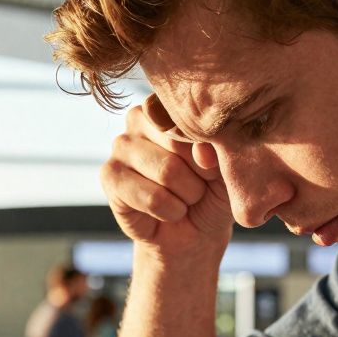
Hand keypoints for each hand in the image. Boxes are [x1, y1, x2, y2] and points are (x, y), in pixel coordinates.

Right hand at [101, 94, 232, 260]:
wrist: (194, 232)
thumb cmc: (212, 191)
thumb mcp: (228, 168)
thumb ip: (220, 152)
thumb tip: (202, 152)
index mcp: (170, 104)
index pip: (194, 119)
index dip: (211, 151)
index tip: (214, 166)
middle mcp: (140, 117)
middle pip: (180, 143)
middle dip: (200, 176)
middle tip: (198, 186)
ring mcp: (120, 145)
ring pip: (167, 172)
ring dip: (188, 197)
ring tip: (184, 199)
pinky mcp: (109, 176)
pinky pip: (152, 198)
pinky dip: (170, 212)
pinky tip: (167, 211)